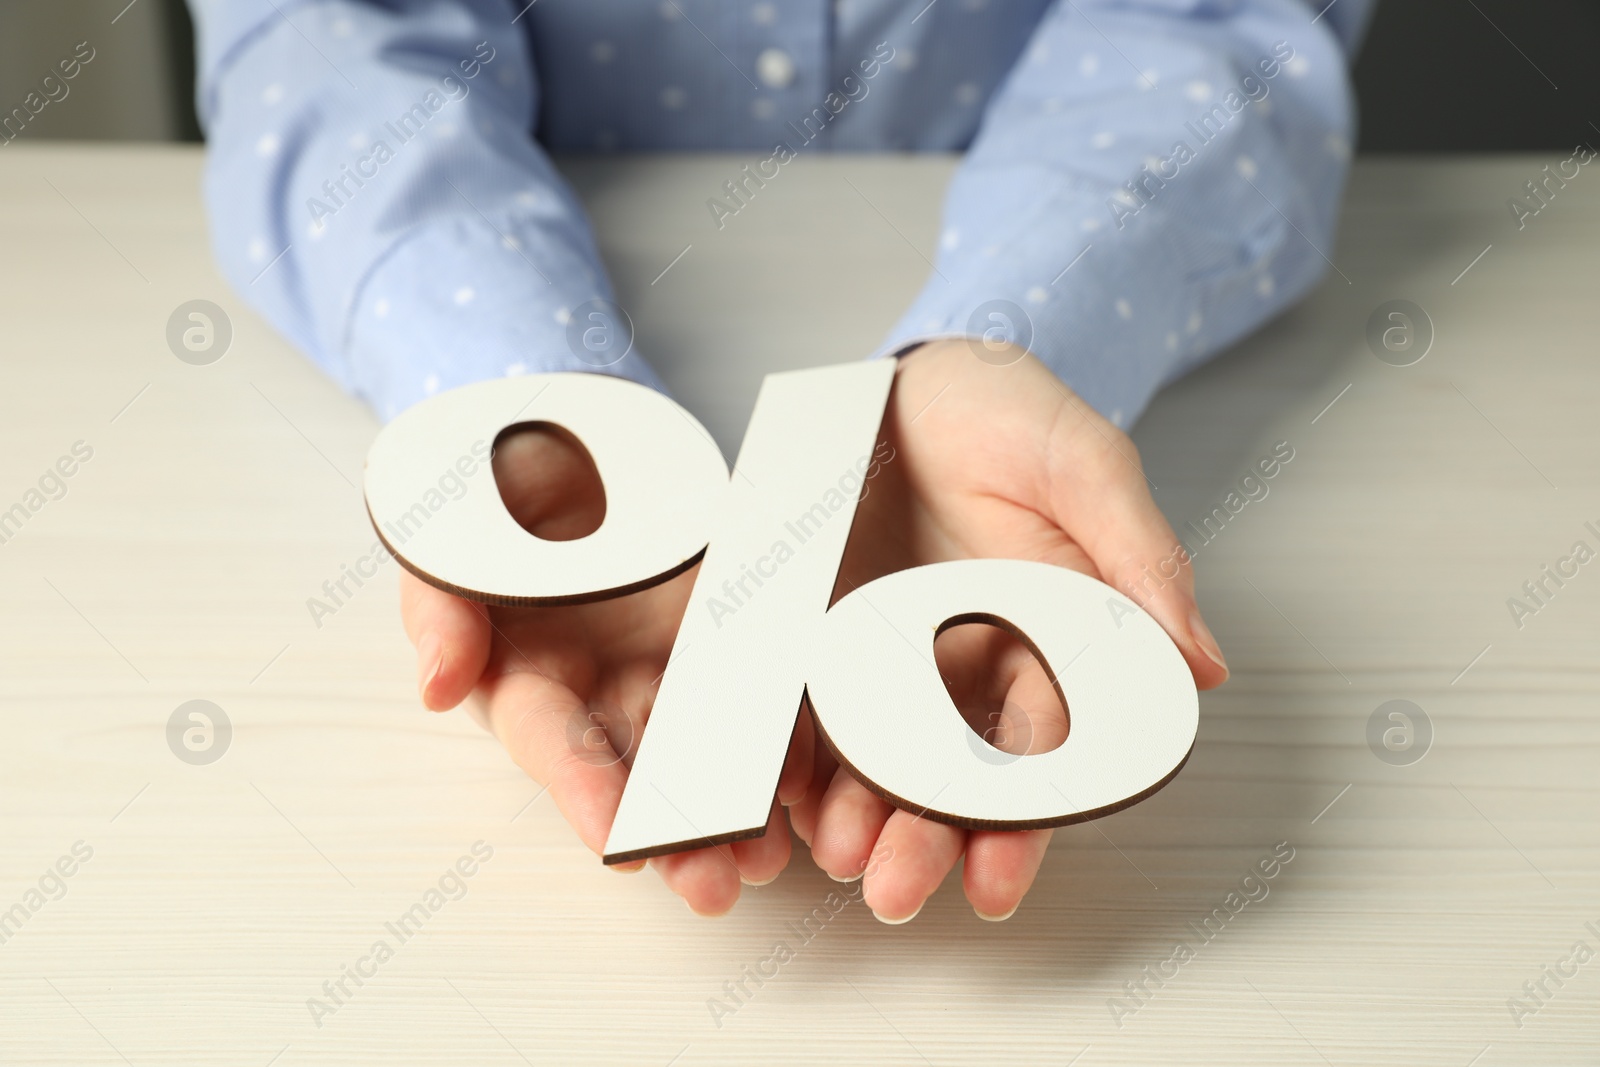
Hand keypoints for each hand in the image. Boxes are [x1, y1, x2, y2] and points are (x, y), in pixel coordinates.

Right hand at [399, 424, 790, 915]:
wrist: (578, 444)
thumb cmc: (503, 496)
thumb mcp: (452, 536)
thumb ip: (442, 608)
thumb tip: (438, 687)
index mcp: (532, 681)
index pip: (556, 746)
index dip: (584, 792)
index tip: (617, 842)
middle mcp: (605, 693)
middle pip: (641, 778)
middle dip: (676, 837)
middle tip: (712, 886)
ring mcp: (674, 672)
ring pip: (708, 757)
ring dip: (740, 813)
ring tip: (771, 857)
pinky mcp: (730, 646)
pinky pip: (764, 702)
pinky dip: (788, 744)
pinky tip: (814, 783)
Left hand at [784, 339, 1228, 921]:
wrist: (912, 374)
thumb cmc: (1011, 415)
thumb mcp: (1086, 467)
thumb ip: (1139, 558)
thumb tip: (1201, 666)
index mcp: (1042, 646)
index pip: (1039, 757)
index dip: (1022, 824)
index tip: (995, 882)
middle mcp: (962, 667)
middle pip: (949, 776)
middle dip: (926, 840)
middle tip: (894, 891)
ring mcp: (885, 656)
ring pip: (873, 757)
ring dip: (857, 816)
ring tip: (835, 854)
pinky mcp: (817, 635)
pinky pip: (802, 707)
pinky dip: (792, 758)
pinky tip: (778, 800)